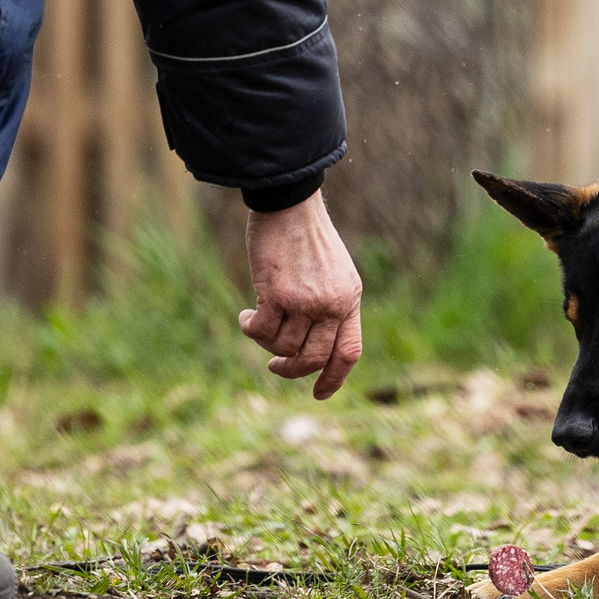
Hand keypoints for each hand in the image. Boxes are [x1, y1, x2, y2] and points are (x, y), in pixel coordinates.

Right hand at [238, 193, 363, 398]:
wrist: (290, 205)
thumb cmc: (307, 237)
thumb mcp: (333, 272)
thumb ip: (330, 305)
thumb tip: (310, 345)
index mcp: (350, 299)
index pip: (349, 351)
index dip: (335, 378)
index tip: (318, 393)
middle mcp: (333, 304)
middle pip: (314, 358)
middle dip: (291, 369)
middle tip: (274, 364)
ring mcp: (306, 301)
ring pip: (284, 346)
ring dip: (266, 340)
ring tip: (259, 319)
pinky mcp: (278, 295)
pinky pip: (261, 331)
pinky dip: (251, 327)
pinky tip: (248, 314)